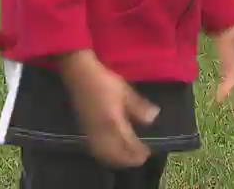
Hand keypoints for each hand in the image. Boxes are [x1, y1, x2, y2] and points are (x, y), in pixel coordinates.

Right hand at [58, 51, 159, 167]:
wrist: (79, 74)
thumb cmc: (103, 81)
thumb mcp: (125, 91)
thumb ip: (139, 107)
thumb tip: (154, 118)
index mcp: (113, 123)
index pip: (128, 145)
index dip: (139, 152)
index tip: (148, 153)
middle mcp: (101, 132)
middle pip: (115, 155)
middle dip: (128, 160)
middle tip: (139, 158)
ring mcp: (91, 132)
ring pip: (104, 155)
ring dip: (116, 160)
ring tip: (126, 157)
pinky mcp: (84, 129)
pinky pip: (95, 150)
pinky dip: (105, 155)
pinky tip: (110, 150)